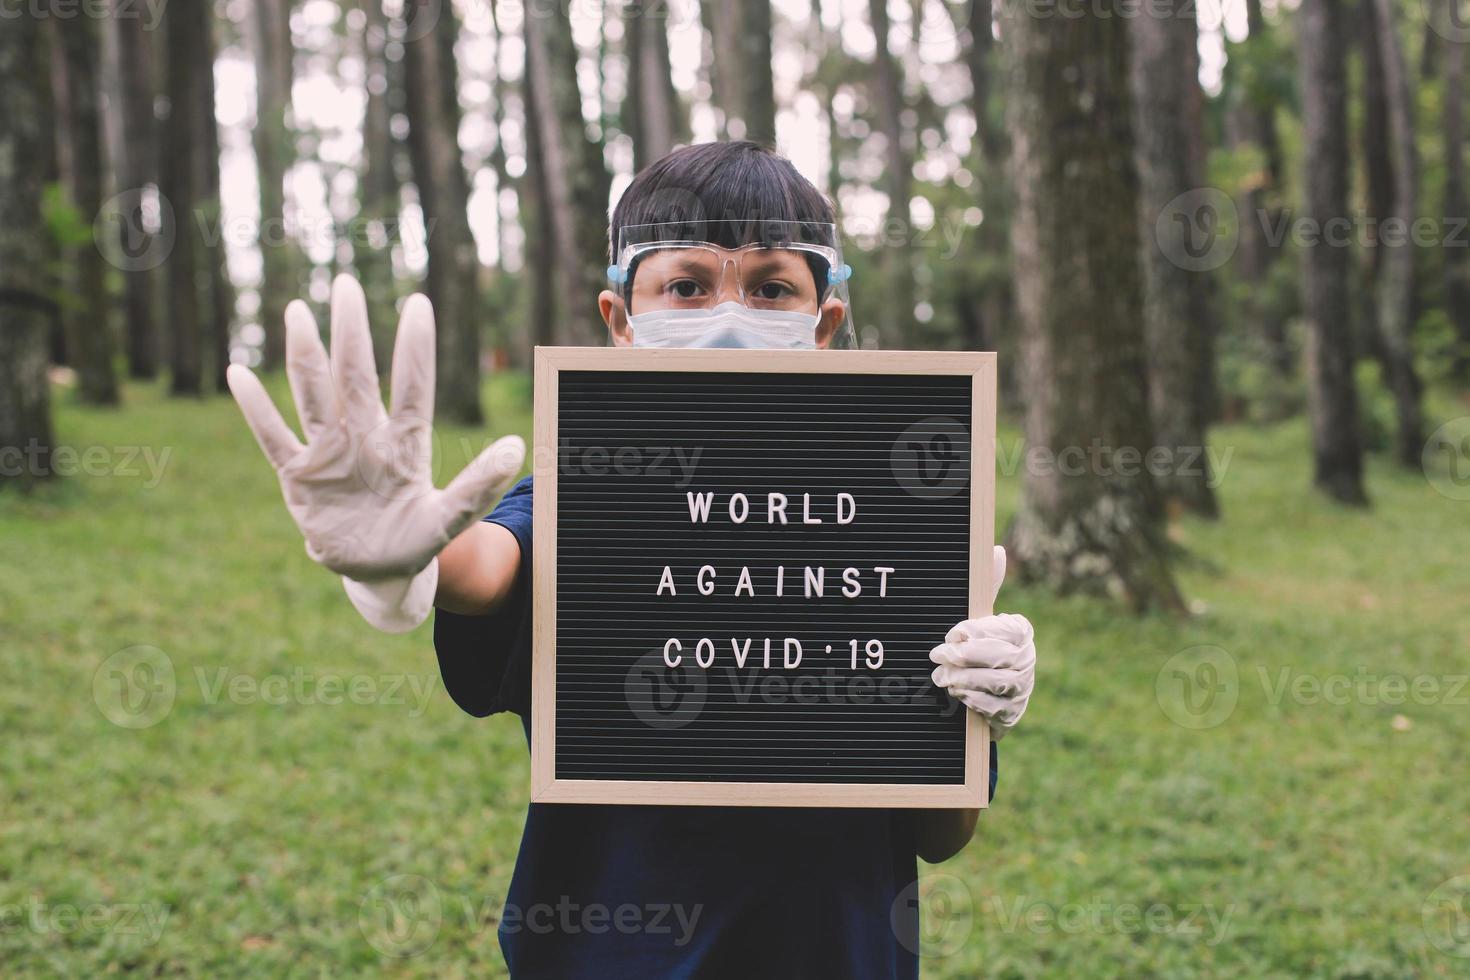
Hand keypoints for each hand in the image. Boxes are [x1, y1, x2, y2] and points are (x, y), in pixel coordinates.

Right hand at [227, 275, 523, 586]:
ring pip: (314, 394)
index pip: (413, 386)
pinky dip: (256, 408)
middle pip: (356, 375)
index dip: (415, 348)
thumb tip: (516, 447)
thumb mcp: (451, 518)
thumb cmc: (417, 537)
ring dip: (305, 355)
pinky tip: (240, 373)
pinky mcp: (299, 476)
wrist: (377, 570)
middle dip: (351, 332)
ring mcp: (330, 452)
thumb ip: (478, 486)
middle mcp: (365, 436)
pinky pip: (273, 436)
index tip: (418, 303)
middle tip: (346, 283)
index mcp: (405, 443)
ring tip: (296, 311)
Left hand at [929, 546, 1035, 738]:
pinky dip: (971, 700)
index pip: (1002, 629)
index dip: (975, 632)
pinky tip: (956, 694)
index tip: (953, 634)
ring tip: (941, 677)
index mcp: (1020, 631)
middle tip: (938, 656)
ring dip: (964, 680)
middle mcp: (1027, 658)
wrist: (976, 690)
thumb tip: (997, 549)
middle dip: (965, 657)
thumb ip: (984, 588)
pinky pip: (993, 707)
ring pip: (996, 683)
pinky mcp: (1012, 713)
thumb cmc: (975, 646)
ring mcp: (1023, 688)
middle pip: (999, 658)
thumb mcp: (977, 618)